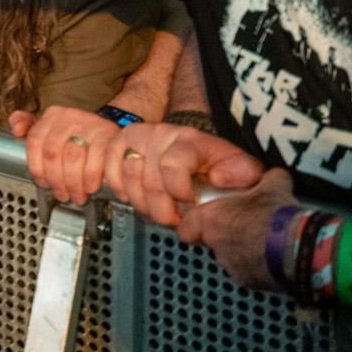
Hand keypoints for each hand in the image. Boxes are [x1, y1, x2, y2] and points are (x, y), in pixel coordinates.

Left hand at [10, 106, 118, 204]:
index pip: (34, 141)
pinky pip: (96, 160)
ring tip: (76, 195)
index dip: (36, 167)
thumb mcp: (52, 130)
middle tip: (62, 194)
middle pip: (52, 152)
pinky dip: (90, 179)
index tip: (43, 183)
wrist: (111, 134)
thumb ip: (29, 128)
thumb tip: (16, 128)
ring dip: (73, 183)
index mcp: (52, 116)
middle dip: (55, 180)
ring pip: (73, 157)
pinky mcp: (109, 136)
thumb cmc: (78, 137)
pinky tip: (90, 187)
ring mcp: (90, 124)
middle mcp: (69, 116)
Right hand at [101, 123, 263, 226]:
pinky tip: (134, 197)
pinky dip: (119, 188)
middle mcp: (161, 133)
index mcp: (190, 139)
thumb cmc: (217, 165)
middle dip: (161, 210)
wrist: (195, 152)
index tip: (190, 205)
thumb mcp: (241, 168)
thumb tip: (220, 177)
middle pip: (149, 180)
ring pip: (128, 177)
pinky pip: (110, 169)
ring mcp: (138, 136)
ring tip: (156, 210)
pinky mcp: (120, 143)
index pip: (171, 166)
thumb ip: (242, 173)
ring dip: (141, 203)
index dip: (178, 194)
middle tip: (174, 219)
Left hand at [175, 168, 295, 291]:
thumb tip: (273, 175)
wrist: (301, 250)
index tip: (208, 219)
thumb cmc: (280, 217)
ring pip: (230, 258)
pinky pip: (248, 272)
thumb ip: (265, 178)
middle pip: (212, 242)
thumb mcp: (274, 185)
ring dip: (243, 250)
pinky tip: (274, 257)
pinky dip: (257, 266)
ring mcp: (232, 267)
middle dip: (226, 235)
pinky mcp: (249, 282)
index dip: (195, 224)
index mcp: (212, 221)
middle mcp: (217, 246)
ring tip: (265, 241)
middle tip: (246, 226)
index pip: (186, 228)